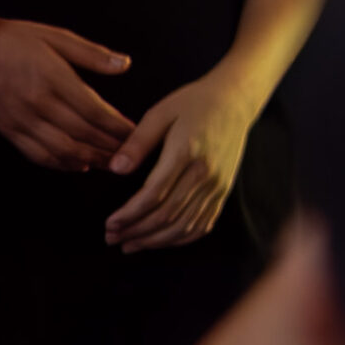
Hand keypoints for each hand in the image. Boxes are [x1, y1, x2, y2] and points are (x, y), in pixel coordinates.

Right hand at [0, 16, 133, 170]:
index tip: (137, 132)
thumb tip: (125, 64)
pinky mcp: (8, 130)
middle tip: (131, 153)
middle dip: (109, 146)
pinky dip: (60, 164)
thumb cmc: (17, 40)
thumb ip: (92, 54)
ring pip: (60, 149)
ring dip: (89, 159)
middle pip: (81, 133)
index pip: (93, 110)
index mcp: (53, 79)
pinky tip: (78, 165)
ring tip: (111, 163)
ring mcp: (20, 120)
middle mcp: (37, 104)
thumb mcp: (58, 37)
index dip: (117, 126)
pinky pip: (36, 154)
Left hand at [105, 74, 258, 252]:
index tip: (109, 223)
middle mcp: (205, 173)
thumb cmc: (194, 102)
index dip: (129, 214)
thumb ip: (138, 141)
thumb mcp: (161, 113)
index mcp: (186, 152)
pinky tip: (162, 241)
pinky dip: (181, 239)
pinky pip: (204, 223)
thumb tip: (115, 169)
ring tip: (131, 244)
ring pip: (185, 225)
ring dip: (155, 240)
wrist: (235, 100)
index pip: (154, 194)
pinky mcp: (224, 189)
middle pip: (167, 214)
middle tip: (111, 238)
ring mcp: (218, 184)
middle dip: (136, 231)